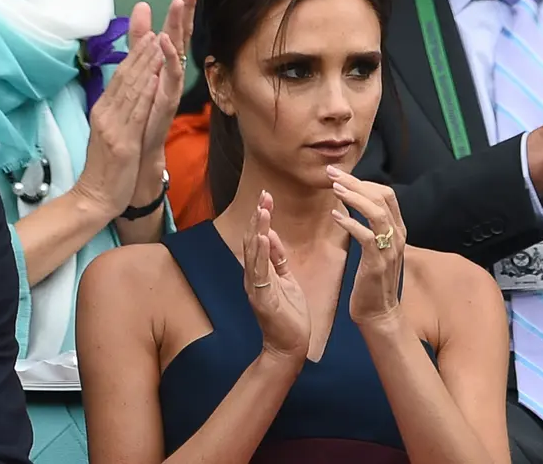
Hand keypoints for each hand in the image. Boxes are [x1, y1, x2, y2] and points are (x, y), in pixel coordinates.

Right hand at [72, 31, 163, 216]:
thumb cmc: (105, 169)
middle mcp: (104, 115)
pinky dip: (146, 94)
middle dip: (141, 54)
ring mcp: (112, 128)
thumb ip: (117, 112)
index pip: (119, 78)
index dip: (134, 56)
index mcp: (102, 111)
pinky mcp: (123, 144)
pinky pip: (136, 115)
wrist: (95, 197)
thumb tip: (127, 92)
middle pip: (124, 79)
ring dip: (146, 67)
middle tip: (156, 31)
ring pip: (131, 91)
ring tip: (158, 47)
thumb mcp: (109, 134)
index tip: (148, 37)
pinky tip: (155, 79)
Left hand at [130, 0, 200, 160]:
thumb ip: (139, 37)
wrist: (140, 146)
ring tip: (180, 2)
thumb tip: (142, 5)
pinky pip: (169, 74)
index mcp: (165, 57)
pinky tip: (164, 40)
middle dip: (187, 6)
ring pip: (178, 48)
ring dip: (179, 25)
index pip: (175, 24)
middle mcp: (173, 67)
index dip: (182, 1)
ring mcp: (171, 82)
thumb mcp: (139, 64)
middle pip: (182, 30)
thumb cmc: (143, 107)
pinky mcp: (166, 97)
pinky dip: (168, 57)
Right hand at [245, 190, 309, 360]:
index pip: (258, 238)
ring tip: (262, 210)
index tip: (267, 197)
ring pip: (254, 253)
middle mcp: (253, 276)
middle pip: (253, 241)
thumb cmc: (289, 316)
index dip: (261, 217)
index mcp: (260, 272)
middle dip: (258, 217)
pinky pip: (260, 273)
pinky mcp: (263, 299)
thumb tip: (271, 234)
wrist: (289, 348)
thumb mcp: (286, 281)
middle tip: (264, 195)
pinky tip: (264, 238)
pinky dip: (261, 254)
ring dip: (258, 229)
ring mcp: (255, 287)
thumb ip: (277, 259)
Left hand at [328, 167, 404, 325]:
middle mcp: (397, 236)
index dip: (364, 181)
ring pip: (377, 213)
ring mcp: (389, 249)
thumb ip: (370, 226)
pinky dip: (351, 223)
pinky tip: (335, 216)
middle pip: (381, 197)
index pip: (386, 194)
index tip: (341, 176)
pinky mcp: (377, 263)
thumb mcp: (375, 248)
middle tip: (332, 174)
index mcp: (396, 230)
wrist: (379, 312)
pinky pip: (366, 236)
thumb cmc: (372, 279)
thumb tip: (352, 204)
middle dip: (356, 182)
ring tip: (334, 189)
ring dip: (354, 197)